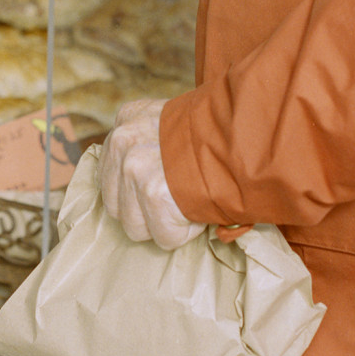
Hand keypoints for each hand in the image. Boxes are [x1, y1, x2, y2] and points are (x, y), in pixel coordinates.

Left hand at [98, 99, 201, 249]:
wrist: (242, 138)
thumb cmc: (215, 137)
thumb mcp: (170, 124)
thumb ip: (146, 145)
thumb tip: (134, 189)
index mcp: (126, 118)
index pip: (112, 175)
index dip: (140, 189)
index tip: (163, 185)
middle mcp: (123, 140)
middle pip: (116, 205)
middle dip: (147, 211)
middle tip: (177, 197)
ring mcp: (133, 167)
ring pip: (135, 227)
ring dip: (164, 224)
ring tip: (187, 201)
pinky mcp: (151, 193)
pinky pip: (162, 236)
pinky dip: (184, 232)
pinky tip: (196, 207)